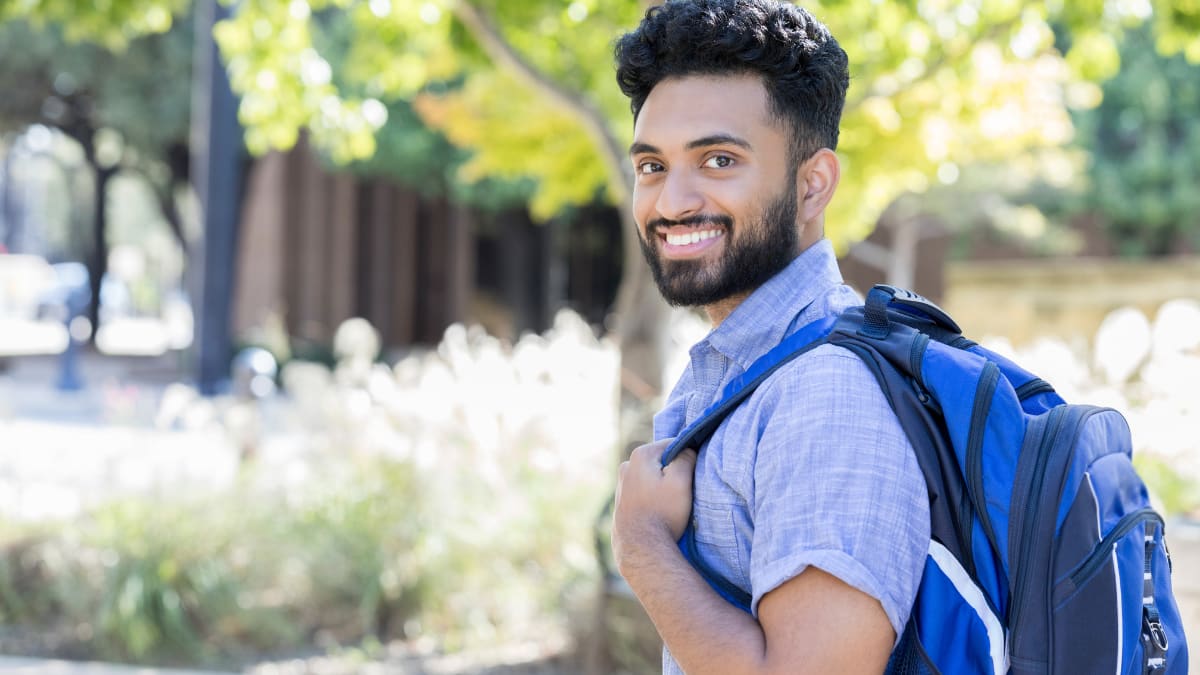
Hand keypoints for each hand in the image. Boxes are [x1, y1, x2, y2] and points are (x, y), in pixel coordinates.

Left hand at [612, 439, 697, 574]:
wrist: (641, 548)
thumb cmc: (663, 513)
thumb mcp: (681, 481)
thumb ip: (686, 458)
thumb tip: (687, 449)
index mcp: (640, 455)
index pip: (673, 445)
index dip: (687, 458)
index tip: (692, 476)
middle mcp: (626, 466)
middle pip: (662, 461)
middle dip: (673, 473)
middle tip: (682, 492)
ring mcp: (622, 484)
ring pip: (653, 477)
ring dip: (663, 486)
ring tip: (671, 505)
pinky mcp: (622, 501)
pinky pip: (644, 491)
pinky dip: (654, 497)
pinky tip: (660, 512)